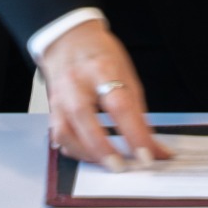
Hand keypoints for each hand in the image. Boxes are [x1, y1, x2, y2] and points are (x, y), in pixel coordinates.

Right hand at [38, 19, 168, 171]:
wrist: (69, 40)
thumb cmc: (101, 56)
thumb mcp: (127, 74)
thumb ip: (139, 112)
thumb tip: (155, 147)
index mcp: (102, 69)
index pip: (120, 105)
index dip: (134, 134)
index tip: (147, 156)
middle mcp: (77, 82)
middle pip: (86, 119)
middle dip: (104, 149)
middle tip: (122, 167)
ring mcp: (60, 95)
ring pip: (66, 132)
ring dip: (88, 153)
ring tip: (107, 163)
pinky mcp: (52, 108)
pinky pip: (59, 136)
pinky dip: (74, 149)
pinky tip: (89, 154)